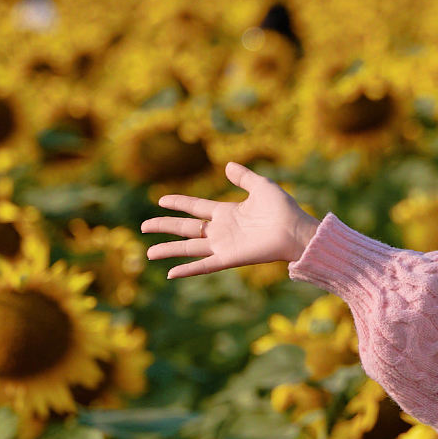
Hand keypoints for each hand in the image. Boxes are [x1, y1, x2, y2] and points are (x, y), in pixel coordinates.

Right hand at [142, 163, 317, 278]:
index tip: (160, 200)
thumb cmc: (283, 209)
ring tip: (148, 253)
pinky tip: (170, 273)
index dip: (178, 203)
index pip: (195, 207)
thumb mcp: (261, 186)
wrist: (295, 230)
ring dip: (168, 250)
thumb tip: (228, 164)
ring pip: (188, 248)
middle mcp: (221, 230)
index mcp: (226, 212)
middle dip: (164, 226)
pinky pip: (204, 265)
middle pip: (185, 228)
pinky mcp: (229, 258)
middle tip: (143, 226)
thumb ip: (243, 177)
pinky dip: (187, 270)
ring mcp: (223, 245)